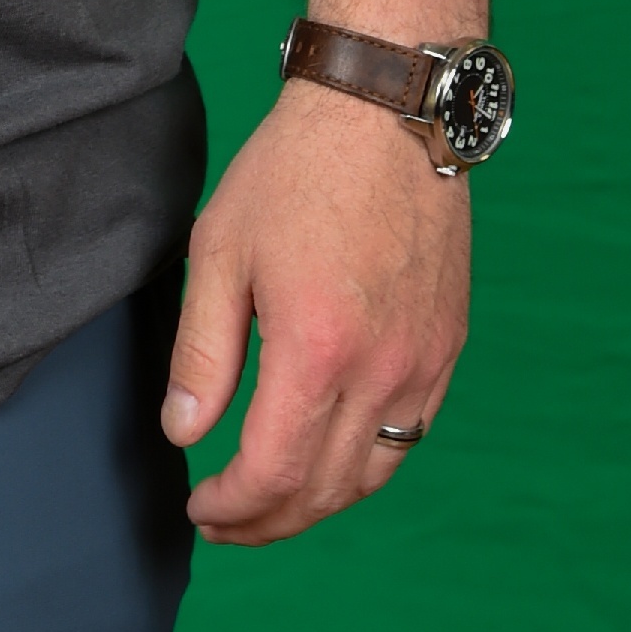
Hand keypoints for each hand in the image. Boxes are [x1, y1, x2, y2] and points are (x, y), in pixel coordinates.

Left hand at [161, 81, 469, 542]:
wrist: (384, 111)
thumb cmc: (294, 170)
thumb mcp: (220, 250)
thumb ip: (201, 354)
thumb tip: (183, 435)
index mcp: (317, 347)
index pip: (273, 471)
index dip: (233, 505)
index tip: (198, 508)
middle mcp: (381, 367)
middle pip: (325, 488)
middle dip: (268, 519)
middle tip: (223, 520)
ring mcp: (424, 361)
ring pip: (373, 473)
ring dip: (318, 503)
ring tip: (270, 503)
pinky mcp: (447, 345)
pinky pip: (409, 435)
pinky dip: (364, 465)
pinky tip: (327, 455)